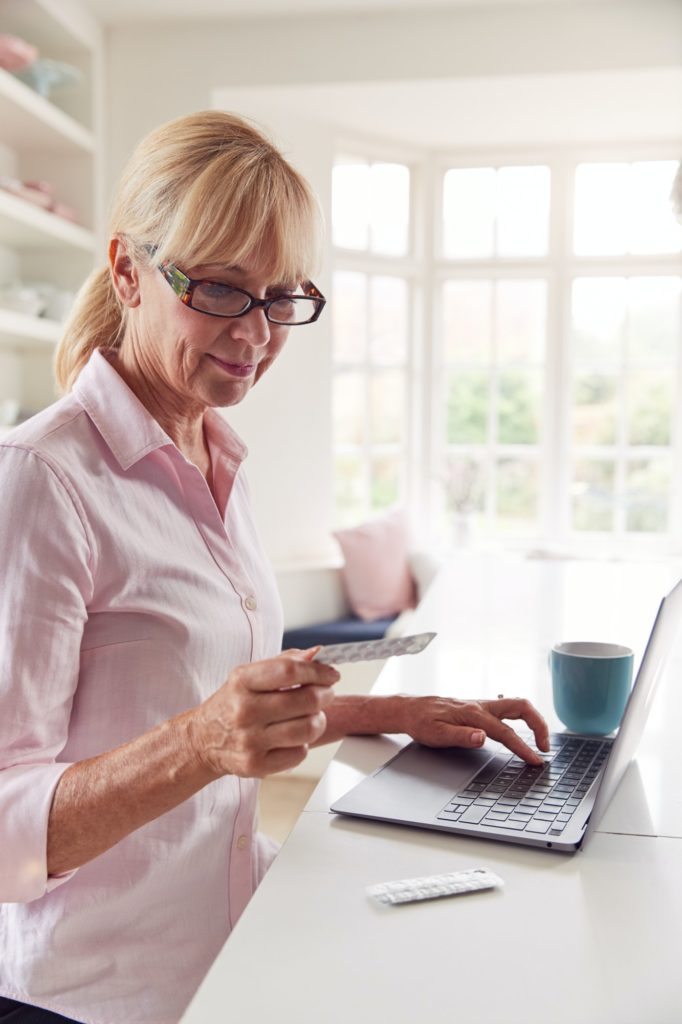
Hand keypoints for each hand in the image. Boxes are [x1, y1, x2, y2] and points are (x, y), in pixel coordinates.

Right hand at [188, 649, 339, 777]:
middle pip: (307, 700)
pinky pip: (300, 753)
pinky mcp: (256, 765)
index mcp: (242, 681)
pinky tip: (291, 737)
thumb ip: (284, 662)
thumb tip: (317, 654)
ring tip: (311, 716)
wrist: (202, 740)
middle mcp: (244, 710)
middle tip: (325, 694)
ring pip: (308, 728)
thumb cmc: (233, 703)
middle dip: (325, 695)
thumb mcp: (249, 676)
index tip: (332, 674)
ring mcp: (250, 740)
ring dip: (318, 720)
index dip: (318, 672)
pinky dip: (302, 744)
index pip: (290, 671)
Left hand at [401, 696, 549, 764]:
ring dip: (532, 720)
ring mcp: (482, 705)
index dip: (523, 747)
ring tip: (539, 741)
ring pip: (516, 706)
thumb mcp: (437, 734)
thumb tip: (482, 737)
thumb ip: (461, 736)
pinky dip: (521, 718)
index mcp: (474, 714)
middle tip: (545, 746)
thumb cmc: (422, 722)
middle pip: (521, 707)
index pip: (506, 732)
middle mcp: (481, 706)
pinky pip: (507, 709)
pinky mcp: (480, 708)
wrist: (411, 709)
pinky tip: (521, 729)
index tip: (535, 760)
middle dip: (539, 724)